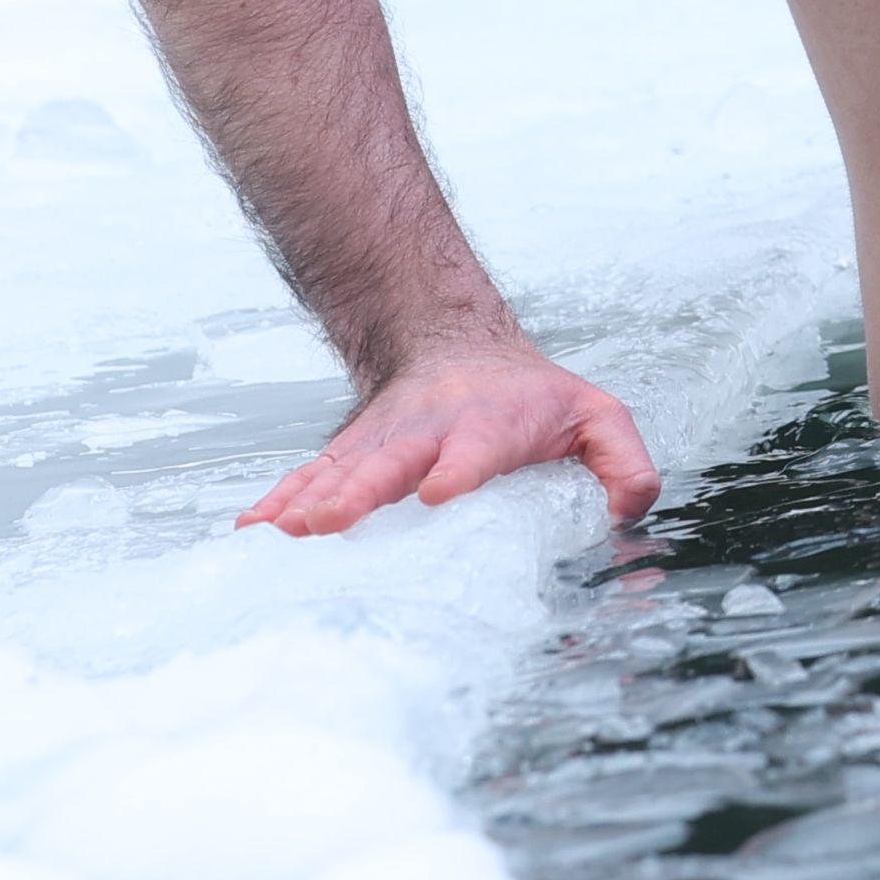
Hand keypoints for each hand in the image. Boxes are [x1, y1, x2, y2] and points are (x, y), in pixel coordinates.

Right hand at [239, 338, 660, 537]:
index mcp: (491, 426)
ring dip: (309, 500)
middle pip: (391, 461)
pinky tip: (251, 530)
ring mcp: (382, 443)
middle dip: (359, 492)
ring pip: (341, 469)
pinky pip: (311, 478)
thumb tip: (627, 514)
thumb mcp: (596, 417)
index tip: (437, 493)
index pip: (477, 449)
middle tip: (328, 523)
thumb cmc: (534, 399)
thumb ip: (624, 464)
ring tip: (278, 532)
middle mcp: (427, 432)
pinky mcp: (351, 455)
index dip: (458, 470)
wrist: (459, 347)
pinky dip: (279, 501)